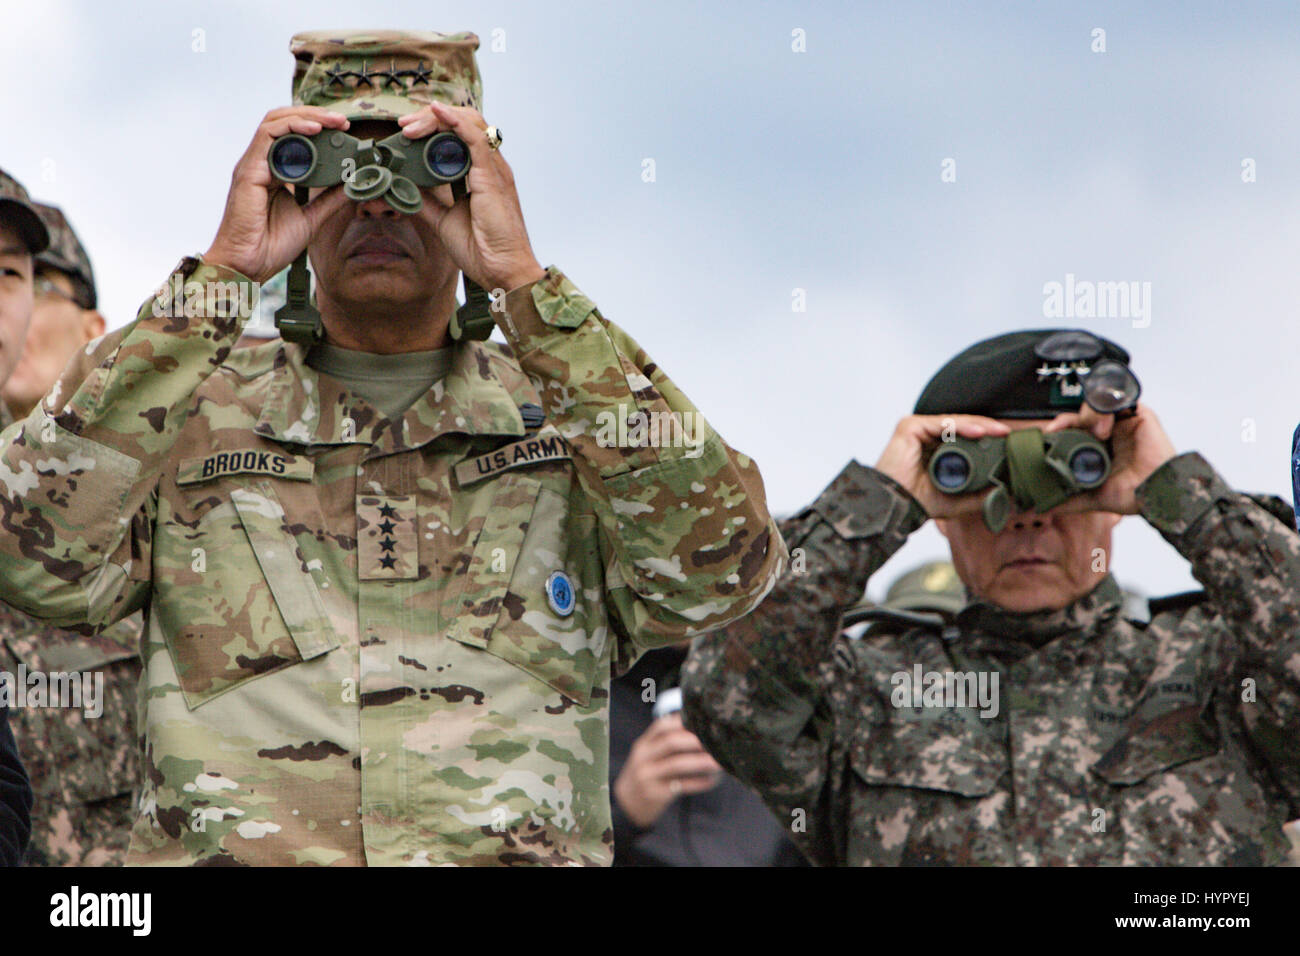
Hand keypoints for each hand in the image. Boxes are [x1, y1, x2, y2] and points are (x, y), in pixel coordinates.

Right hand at [204, 107, 353, 282]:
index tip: (344, 131)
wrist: (249, 263)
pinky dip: (291, 127)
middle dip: (315, 116)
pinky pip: (266, 136)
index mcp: (275, 172)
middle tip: (342, 121)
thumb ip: (330, 200)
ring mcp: (253, 164)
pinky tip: (313, 130)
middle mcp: (262, 163)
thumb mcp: (312, 218)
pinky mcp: (248, 170)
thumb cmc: (271, 244)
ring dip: (306, 117)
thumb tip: (352, 185)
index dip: (319, 128)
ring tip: (331, 121)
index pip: (294, 137)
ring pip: (276, 122)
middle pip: (285, 123)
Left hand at [397, 102, 544, 291]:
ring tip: (412, 125)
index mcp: (481, 175)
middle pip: (463, 124)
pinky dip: (455, 122)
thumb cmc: (483, 250)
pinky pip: (475, 139)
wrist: (502, 270)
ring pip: (469, 124)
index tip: (405, 133)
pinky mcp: (492, 176)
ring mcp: (493, 170)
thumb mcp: (443, 220)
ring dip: (437, 119)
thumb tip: (404, 187)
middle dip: (430, 119)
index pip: (459, 136)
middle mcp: (490, 167)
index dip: (432, 128)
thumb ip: (427, 201)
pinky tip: (437, 112)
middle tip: (404, 127)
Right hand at [613, 713, 722, 828]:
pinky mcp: (655, 795)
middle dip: (695, 741)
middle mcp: (643, 758)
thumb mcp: (647, 756)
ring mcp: (647, 777)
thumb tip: (695, 727)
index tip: (703, 724)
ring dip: (701, 762)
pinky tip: (712, 780)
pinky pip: (681, 786)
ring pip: (677, 764)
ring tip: (718, 762)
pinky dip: (699, 782)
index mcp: (643, 745)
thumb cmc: (645, 774)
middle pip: (670, 742)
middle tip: (714, 742)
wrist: (627, 804)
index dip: (683, 723)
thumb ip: (665, 742)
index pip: (662, 726)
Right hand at [875, 414, 1011, 518]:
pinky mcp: (910, 427)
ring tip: (998, 432)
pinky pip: (942, 423)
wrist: (894, 506)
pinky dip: (962, 426)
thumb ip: (976, 496)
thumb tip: (1002, 491)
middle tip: (1007, 434)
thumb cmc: (915, 503)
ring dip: (979, 426)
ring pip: (954, 422)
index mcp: (933, 450)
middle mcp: (925, 437)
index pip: (963, 438)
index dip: (985, 439)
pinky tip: (979, 432)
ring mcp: (917, 430)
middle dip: (986, 429)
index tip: (1006, 443)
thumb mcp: (954, 500)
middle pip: (961, 427)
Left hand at [1043, 402, 1176, 514]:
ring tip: (1093, 434)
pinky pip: (1118, 401)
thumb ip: (1070, 499)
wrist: (1156, 494)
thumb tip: (1044, 506)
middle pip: (1082, 416)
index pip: (1073, 429)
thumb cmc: (1133, 496)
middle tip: (1059, 431)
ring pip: (1096, 406)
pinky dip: (1105, 410)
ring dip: (1087, 416)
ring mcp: (1124, 423)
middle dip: (1068, 421)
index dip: (1059, 429)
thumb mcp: (1093, 497)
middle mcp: (1111, 433)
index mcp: (1099, 448)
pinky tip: (1103, 427)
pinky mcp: (1139, 415)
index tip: (1046, 436)